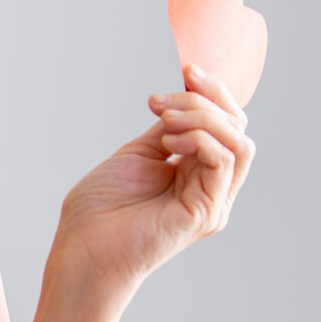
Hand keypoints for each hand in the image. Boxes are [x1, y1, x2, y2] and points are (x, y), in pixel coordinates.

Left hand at [49, 63, 256, 305]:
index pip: (226, 124)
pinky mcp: (206, 212)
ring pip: (239, 143)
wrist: (82, 252)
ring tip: (163, 120)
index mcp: (196, 173)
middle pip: (238, 129)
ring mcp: (213, 201)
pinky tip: (168, 141)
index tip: (185, 69)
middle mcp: (212, 187)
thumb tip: (185, 99)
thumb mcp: (137, 155)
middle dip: (207, 99)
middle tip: (162, 99)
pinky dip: (200, 139)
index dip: (213, 92)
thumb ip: (168, 130)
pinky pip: (224, 162)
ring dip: (203, 118)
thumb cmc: (99, 211)